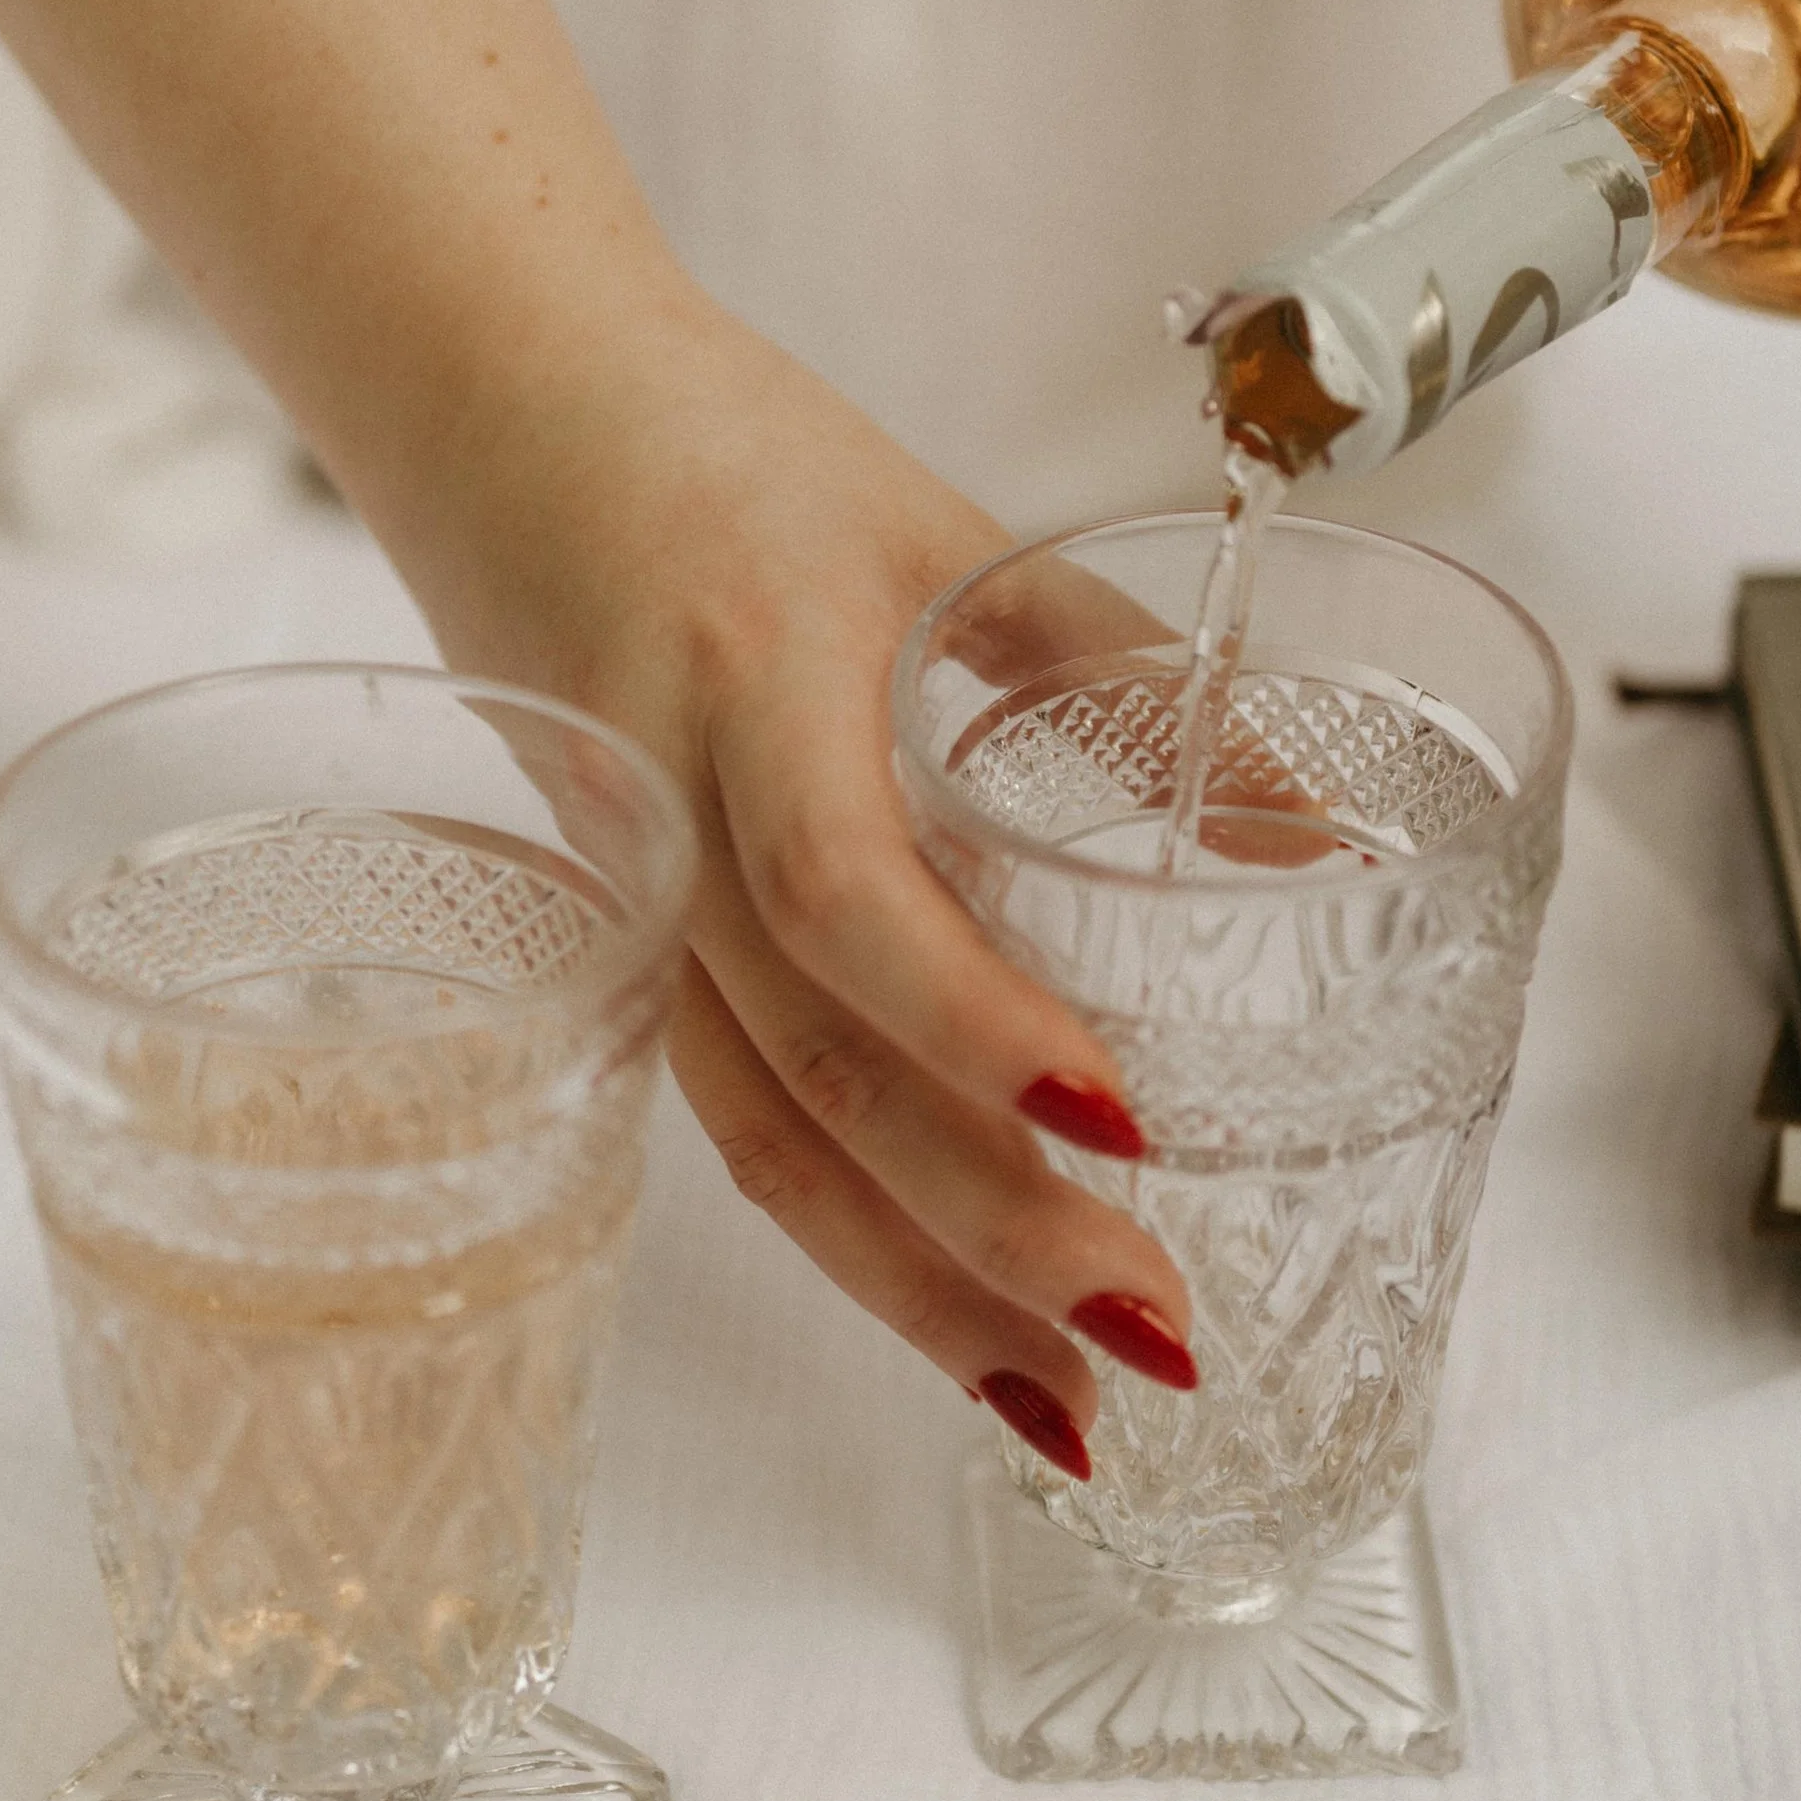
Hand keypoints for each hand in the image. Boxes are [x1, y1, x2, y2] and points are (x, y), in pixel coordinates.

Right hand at [384, 270, 1197, 1470]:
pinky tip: (943, 1312)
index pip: (845, 894)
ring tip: (1062, 1404)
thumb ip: (1128, 686)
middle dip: (986, 1229)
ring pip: (756, 1136)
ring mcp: (617, 896)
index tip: (1119, 1123)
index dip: (976, 1022)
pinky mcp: (610, 942)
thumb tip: (1318, 847)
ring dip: (911, 1287)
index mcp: (748, 679)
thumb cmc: (719, 443)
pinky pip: (723, 1110)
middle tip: (1146, 1338)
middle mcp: (664, 814)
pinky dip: (841, 1225)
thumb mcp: (945, 525)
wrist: (482, 397)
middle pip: (809, 1072)